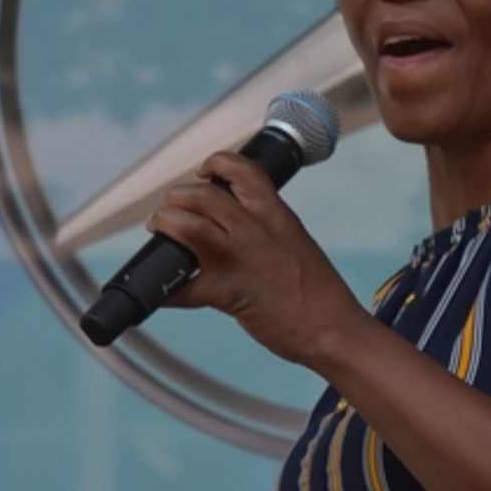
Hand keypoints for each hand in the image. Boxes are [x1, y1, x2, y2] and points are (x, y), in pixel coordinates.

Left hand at [147, 151, 365, 366]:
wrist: (329, 326)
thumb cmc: (316, 291)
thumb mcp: (295, 242)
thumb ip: (266, 227)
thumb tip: (235, 222)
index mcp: (275, 214)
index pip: (242, 170)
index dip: (216, 163)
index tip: (205, 171)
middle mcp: (254, 230)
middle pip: (202, 195)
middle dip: (177, 197)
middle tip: (172, 210)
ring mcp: (237, 259)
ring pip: (186, 225)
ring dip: (165, 224)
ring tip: (161, 231)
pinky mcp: (224, 293)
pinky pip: (180, 287)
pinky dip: (165, 289)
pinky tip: (162, 291)